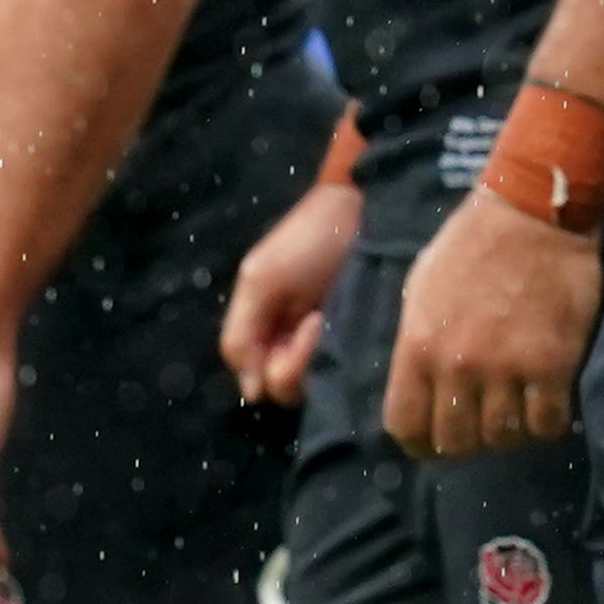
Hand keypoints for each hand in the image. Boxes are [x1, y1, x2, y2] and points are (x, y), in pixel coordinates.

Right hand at [220, 181, 359, 405]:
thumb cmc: (308, 239)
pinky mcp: (357, 340)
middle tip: (318, 319)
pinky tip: (356, 330)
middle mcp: (291, 345)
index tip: (297, 330)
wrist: (362, 210)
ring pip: (315, 383)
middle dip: (299, 361)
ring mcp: (325, 345)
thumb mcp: (261, 278)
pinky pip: (345, 370)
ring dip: (324, 357)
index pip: (258, 380)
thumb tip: (251, 394)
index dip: (274, 368)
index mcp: (262, 331)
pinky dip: (348, 358)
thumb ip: (241, 335)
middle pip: (286, 388)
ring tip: (337, 315)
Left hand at [380, 191, 602, 457]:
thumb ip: (417, 341)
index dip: (421, 443)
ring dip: (510, 432)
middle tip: (484, 423)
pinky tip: (547, 402)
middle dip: (468, 441)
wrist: (532, 211)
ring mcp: (507, 367)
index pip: (406, 427)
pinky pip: (547, 423)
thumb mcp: (422, 288)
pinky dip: (547, 423)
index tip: (437, 439)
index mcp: (418, 347)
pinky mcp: (552, 363)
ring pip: (503, 438)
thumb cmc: (472, 242)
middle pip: (456, 442)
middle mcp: (458, 365)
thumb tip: (419, 384)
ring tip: (518, 410)